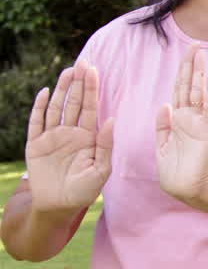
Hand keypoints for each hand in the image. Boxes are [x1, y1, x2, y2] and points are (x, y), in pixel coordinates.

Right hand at [24, 60, 114, 213]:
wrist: (59, 206)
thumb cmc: (84, 190)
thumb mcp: (101, 169)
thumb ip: (106, 145)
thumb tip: (111, 120)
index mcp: (88, 136)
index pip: (91, 107)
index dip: (92, 89)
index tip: (94, 70)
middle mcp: (71, 132)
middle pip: (75, 102)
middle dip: (78, 83)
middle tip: (82, 62)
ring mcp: (52, 137)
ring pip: (57, 108)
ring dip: (62, 90)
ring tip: (68, 71)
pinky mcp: (35, 145)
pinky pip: (36, 123)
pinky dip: (39, 108)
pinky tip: (44, 92)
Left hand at [155, 46, 207, 203]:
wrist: (183, 187)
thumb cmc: (172, 169)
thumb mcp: (161, 144)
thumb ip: (162, 124)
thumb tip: (164, 103)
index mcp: (177, 118)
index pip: (179, 89)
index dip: (181, 71)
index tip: (185, 53)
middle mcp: (190, 116)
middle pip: (189, 85)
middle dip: (191, 65)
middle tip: (195, 43)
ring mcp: (199, 121)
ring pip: (198, 91)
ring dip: (200, 72)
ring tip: (202, 53)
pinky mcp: (207, 130)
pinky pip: (207, 107)